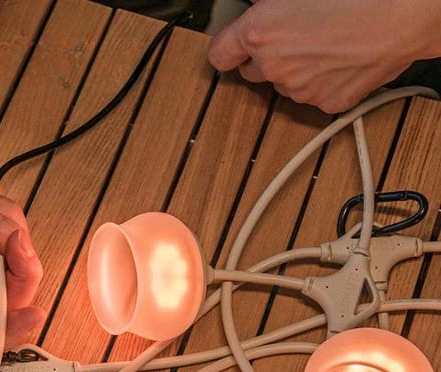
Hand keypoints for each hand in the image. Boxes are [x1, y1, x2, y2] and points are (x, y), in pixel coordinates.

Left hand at [208, 0, 440, 113]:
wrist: (410, 12)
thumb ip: (270, 4)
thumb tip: (259, 7)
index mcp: (260, 33)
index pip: (220, 56)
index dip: (229, 49)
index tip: (236, 45)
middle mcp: (274, 68)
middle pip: (252, 72)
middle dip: (265, 56)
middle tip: (294, 34)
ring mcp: (300, 91)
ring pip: (284, 84)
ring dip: (296, 68)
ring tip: (328, 41)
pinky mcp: (327, 104)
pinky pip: (314, 94)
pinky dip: (323, 80)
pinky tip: (343, 57)